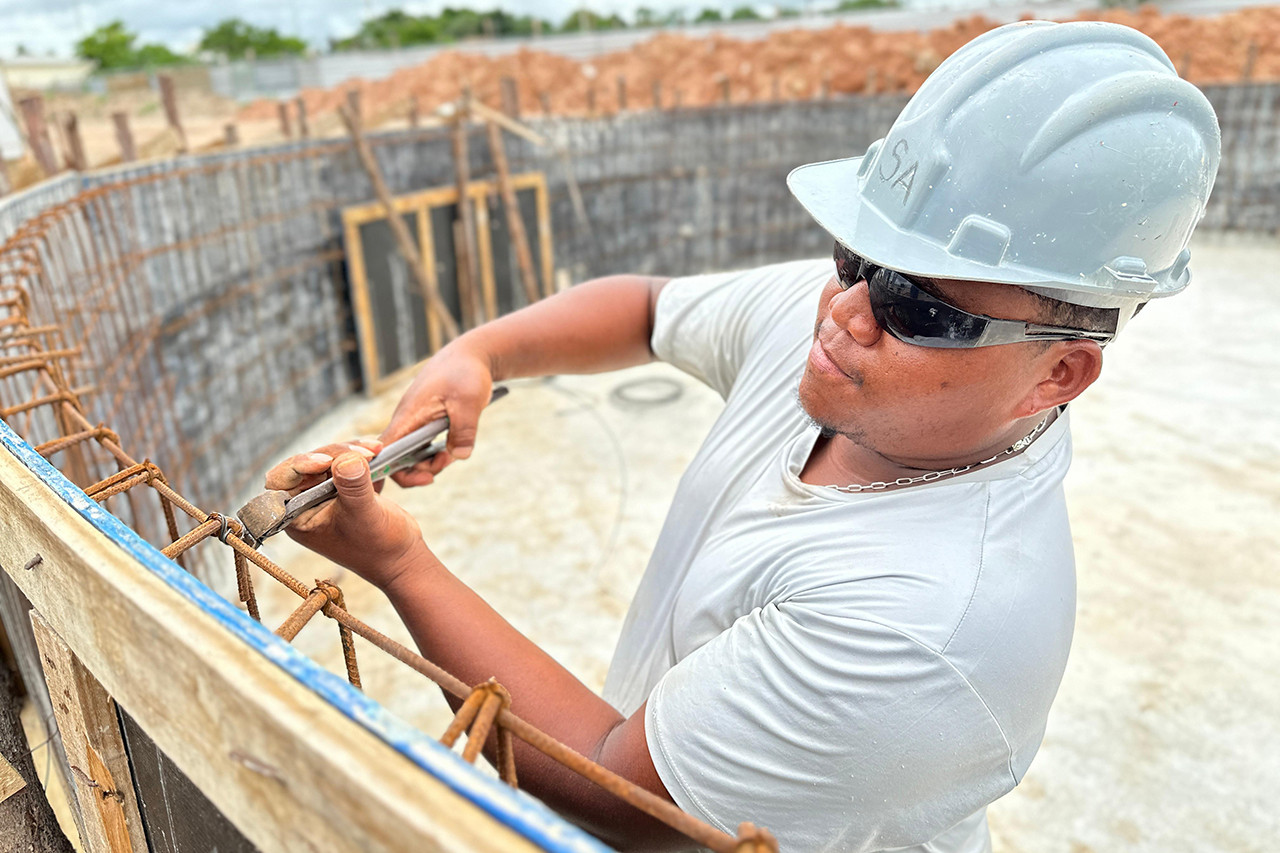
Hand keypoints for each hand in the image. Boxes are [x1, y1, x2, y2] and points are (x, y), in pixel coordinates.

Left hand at [264, 440, 427, 589]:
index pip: (280, 482)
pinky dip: (359, 454)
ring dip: (349, 451)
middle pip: (306, 464)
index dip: (299, 465)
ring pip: (327, 459)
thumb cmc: (378, 547)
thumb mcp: (365, 516)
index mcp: (297, 517)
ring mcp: (325, 495)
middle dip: (334, 454)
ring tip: (375, 450)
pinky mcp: (343, 488)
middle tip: (364, 453)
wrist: (401, 557)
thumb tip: (347, 459)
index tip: (327, 461)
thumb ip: (353, 488)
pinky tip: (376, 452)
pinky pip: (343, 462)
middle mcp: (306, 504)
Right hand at [381, 339, 493, 486]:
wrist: (469, 356)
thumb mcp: (469, 401)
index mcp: (407, 417)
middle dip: (420, 471)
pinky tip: (451, 450)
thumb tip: (459, 456)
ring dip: (430, 463)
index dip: (390, 472)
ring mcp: (413, 424)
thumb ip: (464, 430)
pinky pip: (421, 448)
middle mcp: (405, 423)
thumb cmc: (464, 373)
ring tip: (453, 454)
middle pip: (397, 460)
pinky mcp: (423, 425)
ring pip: (410, 456)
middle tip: (446, 462)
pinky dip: (434, 455)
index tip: (422, 478)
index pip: (384, 453)